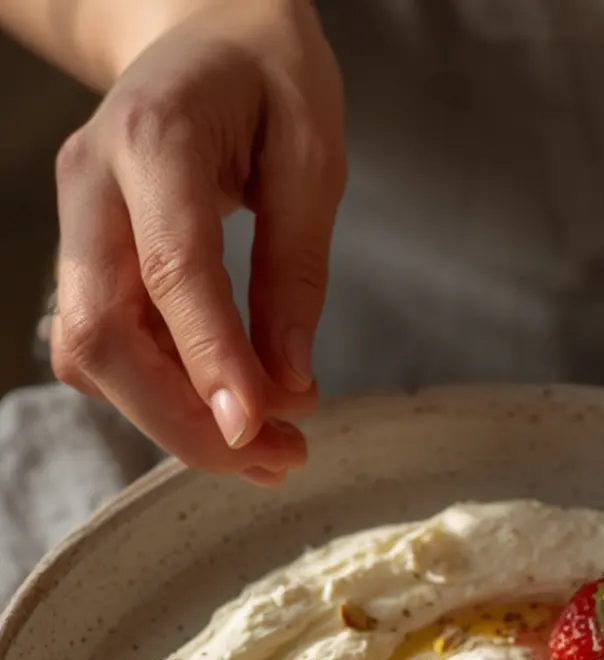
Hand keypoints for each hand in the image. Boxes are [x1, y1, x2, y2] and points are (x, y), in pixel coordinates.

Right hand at [50, 0, 345, 482]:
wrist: (202, 32)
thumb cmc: (267, 79)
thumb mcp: (313, 154)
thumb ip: (298, 268)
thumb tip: (289, 382)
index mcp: (154, 136)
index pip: (171, 269)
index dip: (210, 361)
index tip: (256, 431)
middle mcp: (93, 184)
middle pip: (104, 335)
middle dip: (186, 420)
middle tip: (282, 459)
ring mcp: (76, 224)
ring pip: (94, 356)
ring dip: (176, 422)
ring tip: (272, 449)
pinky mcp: (84, 259)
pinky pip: (105, 351)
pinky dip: (164, 397)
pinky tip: (229, 408)